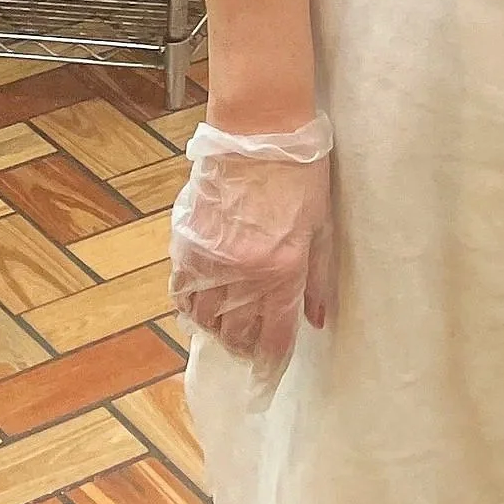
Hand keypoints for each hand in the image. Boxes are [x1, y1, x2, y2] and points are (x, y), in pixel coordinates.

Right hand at [170, 119, 333, 400]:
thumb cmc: (300, 172)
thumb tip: (317, 320)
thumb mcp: (321, 223)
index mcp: (282, 269)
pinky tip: (204, 302)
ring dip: (219, 327)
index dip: (272, 361)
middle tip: (252, 342)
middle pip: (237, 335)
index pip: (274, 336)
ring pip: (207, 320)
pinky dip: (192, 306)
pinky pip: (182, 294)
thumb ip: (320, 275)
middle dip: (246, 346)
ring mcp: (209, 259)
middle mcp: (243, 273)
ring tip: (229, 321)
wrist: (258, 129)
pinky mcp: (186, 243)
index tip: (270, 374)